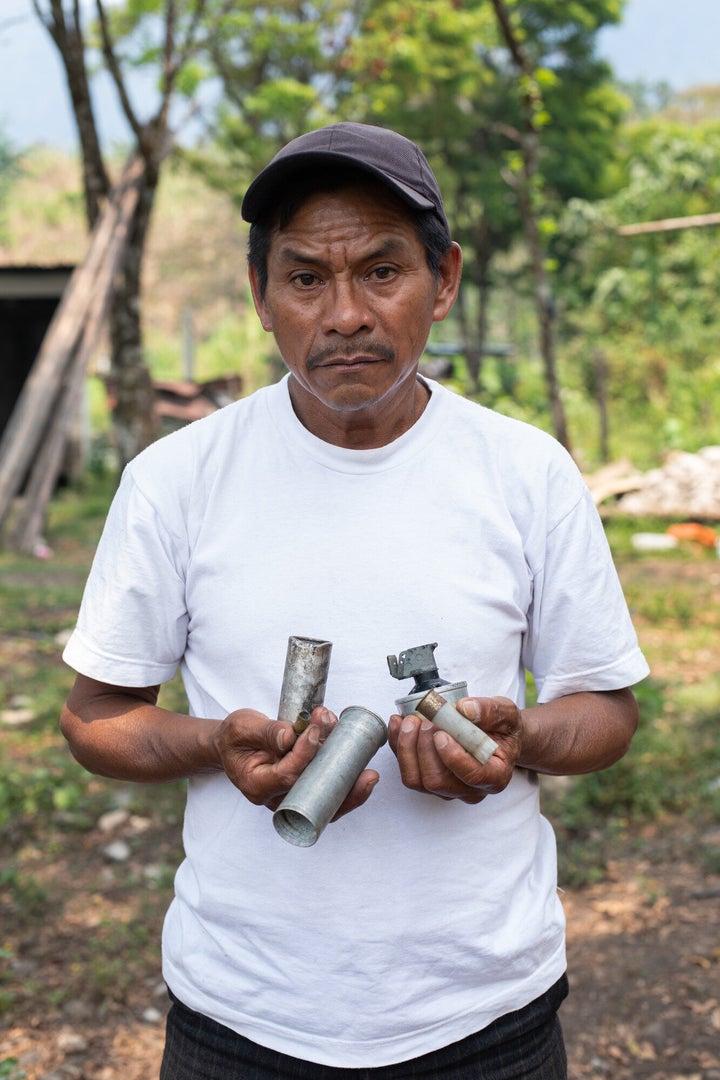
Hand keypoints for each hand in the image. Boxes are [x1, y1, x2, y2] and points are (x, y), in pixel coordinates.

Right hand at [212, 706, 378, 815]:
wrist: (233, 745)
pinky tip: (362, 770)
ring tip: (368, 770)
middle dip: (341, 783)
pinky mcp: (304, 790)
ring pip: (324, 801)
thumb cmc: (236, 737)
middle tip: (365, 769)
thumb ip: (266, 731)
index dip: (304, 755)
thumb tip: (290, 735)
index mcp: (256, 785)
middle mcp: (275, 798)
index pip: (286, 776)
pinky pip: (327, 794)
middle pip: (312, 797)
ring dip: (348, 783)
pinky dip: (345, 782)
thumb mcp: (243, 727)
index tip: (315, 730)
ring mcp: (291, 797)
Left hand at [387, 696, 521, 803]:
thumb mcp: (506, 713)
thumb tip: (465, 709)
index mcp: (495, 776)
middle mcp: (470, 789)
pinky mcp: (429, 780)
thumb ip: (490, 711)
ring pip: (417, 780)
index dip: (453, 757)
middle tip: (425, 721)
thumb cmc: (503, 729)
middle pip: (437, 781)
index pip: (473, 777)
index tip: (441, 734)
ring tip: (410, 720)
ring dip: (408, 748)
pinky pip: (407, 770)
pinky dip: (399, 746)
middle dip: (424, 749)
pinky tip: (399, 723)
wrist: (497, 736)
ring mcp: (448, 788)